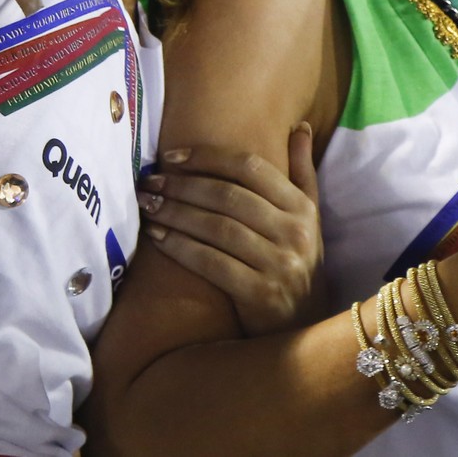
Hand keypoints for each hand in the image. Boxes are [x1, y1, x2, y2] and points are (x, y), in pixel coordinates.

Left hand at [139, 124, 323, 336]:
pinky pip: (212, 264)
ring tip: (147, 206)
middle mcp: (295, 233)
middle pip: (228, 196)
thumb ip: (303, 171)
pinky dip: (181, 248)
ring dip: (176, 214)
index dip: (207, 158)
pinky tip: (158, 238)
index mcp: (303, 207)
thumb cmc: (299, 264)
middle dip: (182, 186)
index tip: (171, 156)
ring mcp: (280, 265)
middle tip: (149, 182)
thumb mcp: (310, 218)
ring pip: (217, 228)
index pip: (251, 168)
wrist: (305, 329)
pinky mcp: (261, 295)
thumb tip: (301, 126)